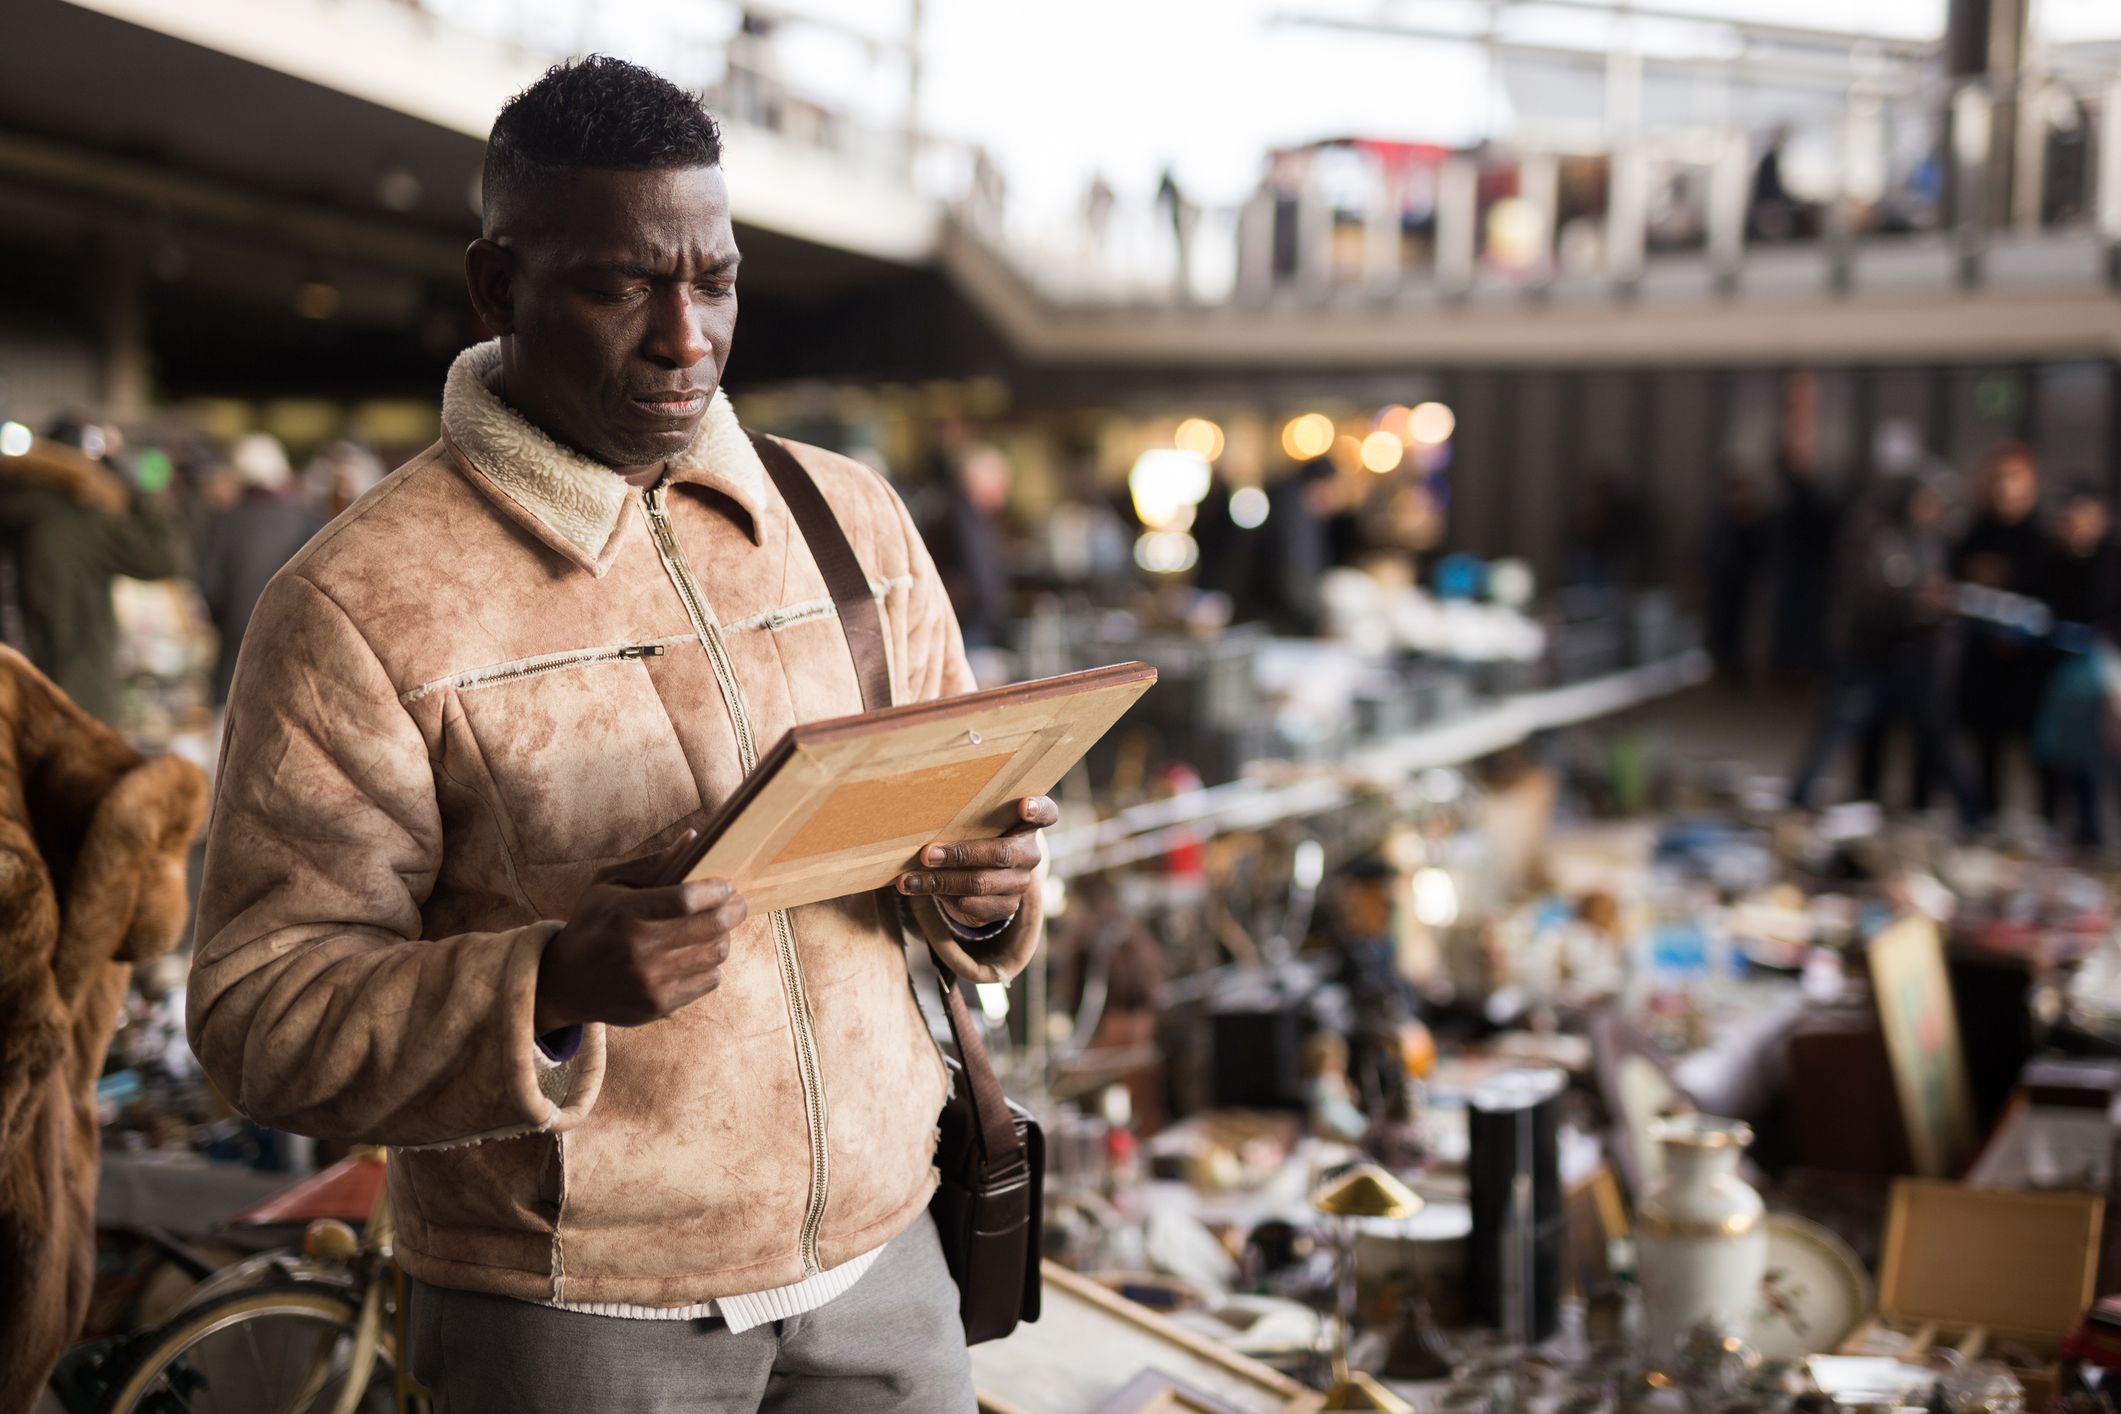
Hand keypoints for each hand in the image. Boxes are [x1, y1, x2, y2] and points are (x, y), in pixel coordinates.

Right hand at [534, 830, 747, 1032]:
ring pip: (715, 953)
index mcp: (626, 913)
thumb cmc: (593, 923)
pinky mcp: (660, 1005)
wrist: (566, 982)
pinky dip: (711, 965)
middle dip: (734, 910)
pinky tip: (698, 954)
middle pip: (710, 926)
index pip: (686, 900)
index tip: (727, 885)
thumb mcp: (609, 884)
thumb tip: (694, 839)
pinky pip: (710, 980)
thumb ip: (653, 863)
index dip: (716, 890)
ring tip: (715, 928)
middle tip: (737, 903)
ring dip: (722, 937)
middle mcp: (639, 949)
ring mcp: (651, 981)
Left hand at [895, 796, 1056, 927]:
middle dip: (959, 854)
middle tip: (926, 854)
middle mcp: (1030, 854)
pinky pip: (972, 905)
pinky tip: (918, 889)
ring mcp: (1020, 882)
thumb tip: (922, 813)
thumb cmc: (975, 833)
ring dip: (938, 883)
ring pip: (979, 884)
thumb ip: (967, 814)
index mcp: (1028, 824)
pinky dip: (941, 897)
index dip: (1038, 809)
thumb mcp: (977, 820)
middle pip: (999, 853)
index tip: (1024, 806)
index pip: (1046, 813)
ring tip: (907, 880)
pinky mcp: (1007, 907)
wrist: (983, 872)